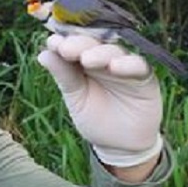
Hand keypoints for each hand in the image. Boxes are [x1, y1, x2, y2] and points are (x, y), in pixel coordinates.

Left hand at [37, 34, 162, 166]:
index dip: (63, 41)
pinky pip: (138, 65)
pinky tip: (115, 66)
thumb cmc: (95, 119)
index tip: (52, 42)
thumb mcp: (76, 99)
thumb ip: (64, 76)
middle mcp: (105, 58)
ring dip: (100, 53)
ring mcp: (125, 65)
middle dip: (79, 44)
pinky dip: (128, 64)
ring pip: (115, 51)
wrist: (119, 146)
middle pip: (93, 43)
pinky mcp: (144, 77)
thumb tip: (43, 54)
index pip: (74, 44)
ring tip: (87, 59)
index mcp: (84, 61)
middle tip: (66, 48)